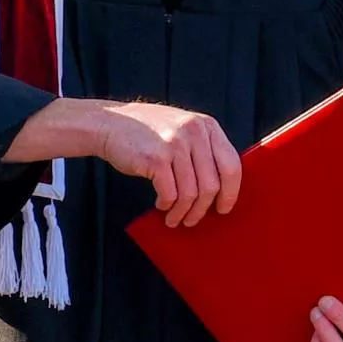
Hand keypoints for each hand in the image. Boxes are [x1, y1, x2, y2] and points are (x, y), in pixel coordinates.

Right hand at [94, 102, 241, 227]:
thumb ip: (202, 149)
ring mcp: (175, 144)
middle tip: (193, 219)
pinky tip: (161, 205)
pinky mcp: (156, 158)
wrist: (110, 122)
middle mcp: (194, 132)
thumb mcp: (182, 129)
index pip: (232, 165)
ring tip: (174, 218)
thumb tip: (220, 188)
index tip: (223, 207)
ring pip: (191, 194)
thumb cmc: (147, 132)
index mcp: (207, 126)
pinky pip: (170, 194)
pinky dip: (167, 206)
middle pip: (212, 184)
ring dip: (183, 212)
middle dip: (203, 209)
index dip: (231, 192)